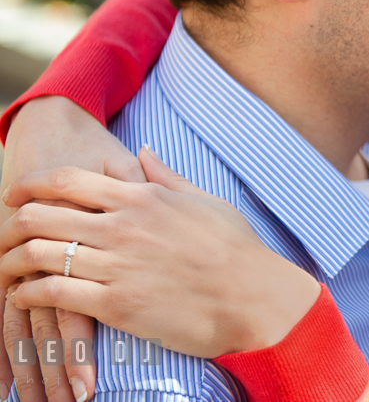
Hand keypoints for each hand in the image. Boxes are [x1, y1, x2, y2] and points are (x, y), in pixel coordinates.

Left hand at [0, 147, 320, 357]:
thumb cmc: (236, 249)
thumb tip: (143, 152)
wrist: (254, 297)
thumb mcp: (204, 201)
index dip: (30, 184)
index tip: (15, 193)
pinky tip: (24, 295)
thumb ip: (166, 177)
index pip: (67, 180)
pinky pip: (53, 294)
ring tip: (7, 268)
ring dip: (13, 260)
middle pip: (41, 214)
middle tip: (5, 234)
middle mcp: (124, 227)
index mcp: (142, 198)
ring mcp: (118, 265)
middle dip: (11, 222)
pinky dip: (27, 293)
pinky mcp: (115, 305)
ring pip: (39, 254)